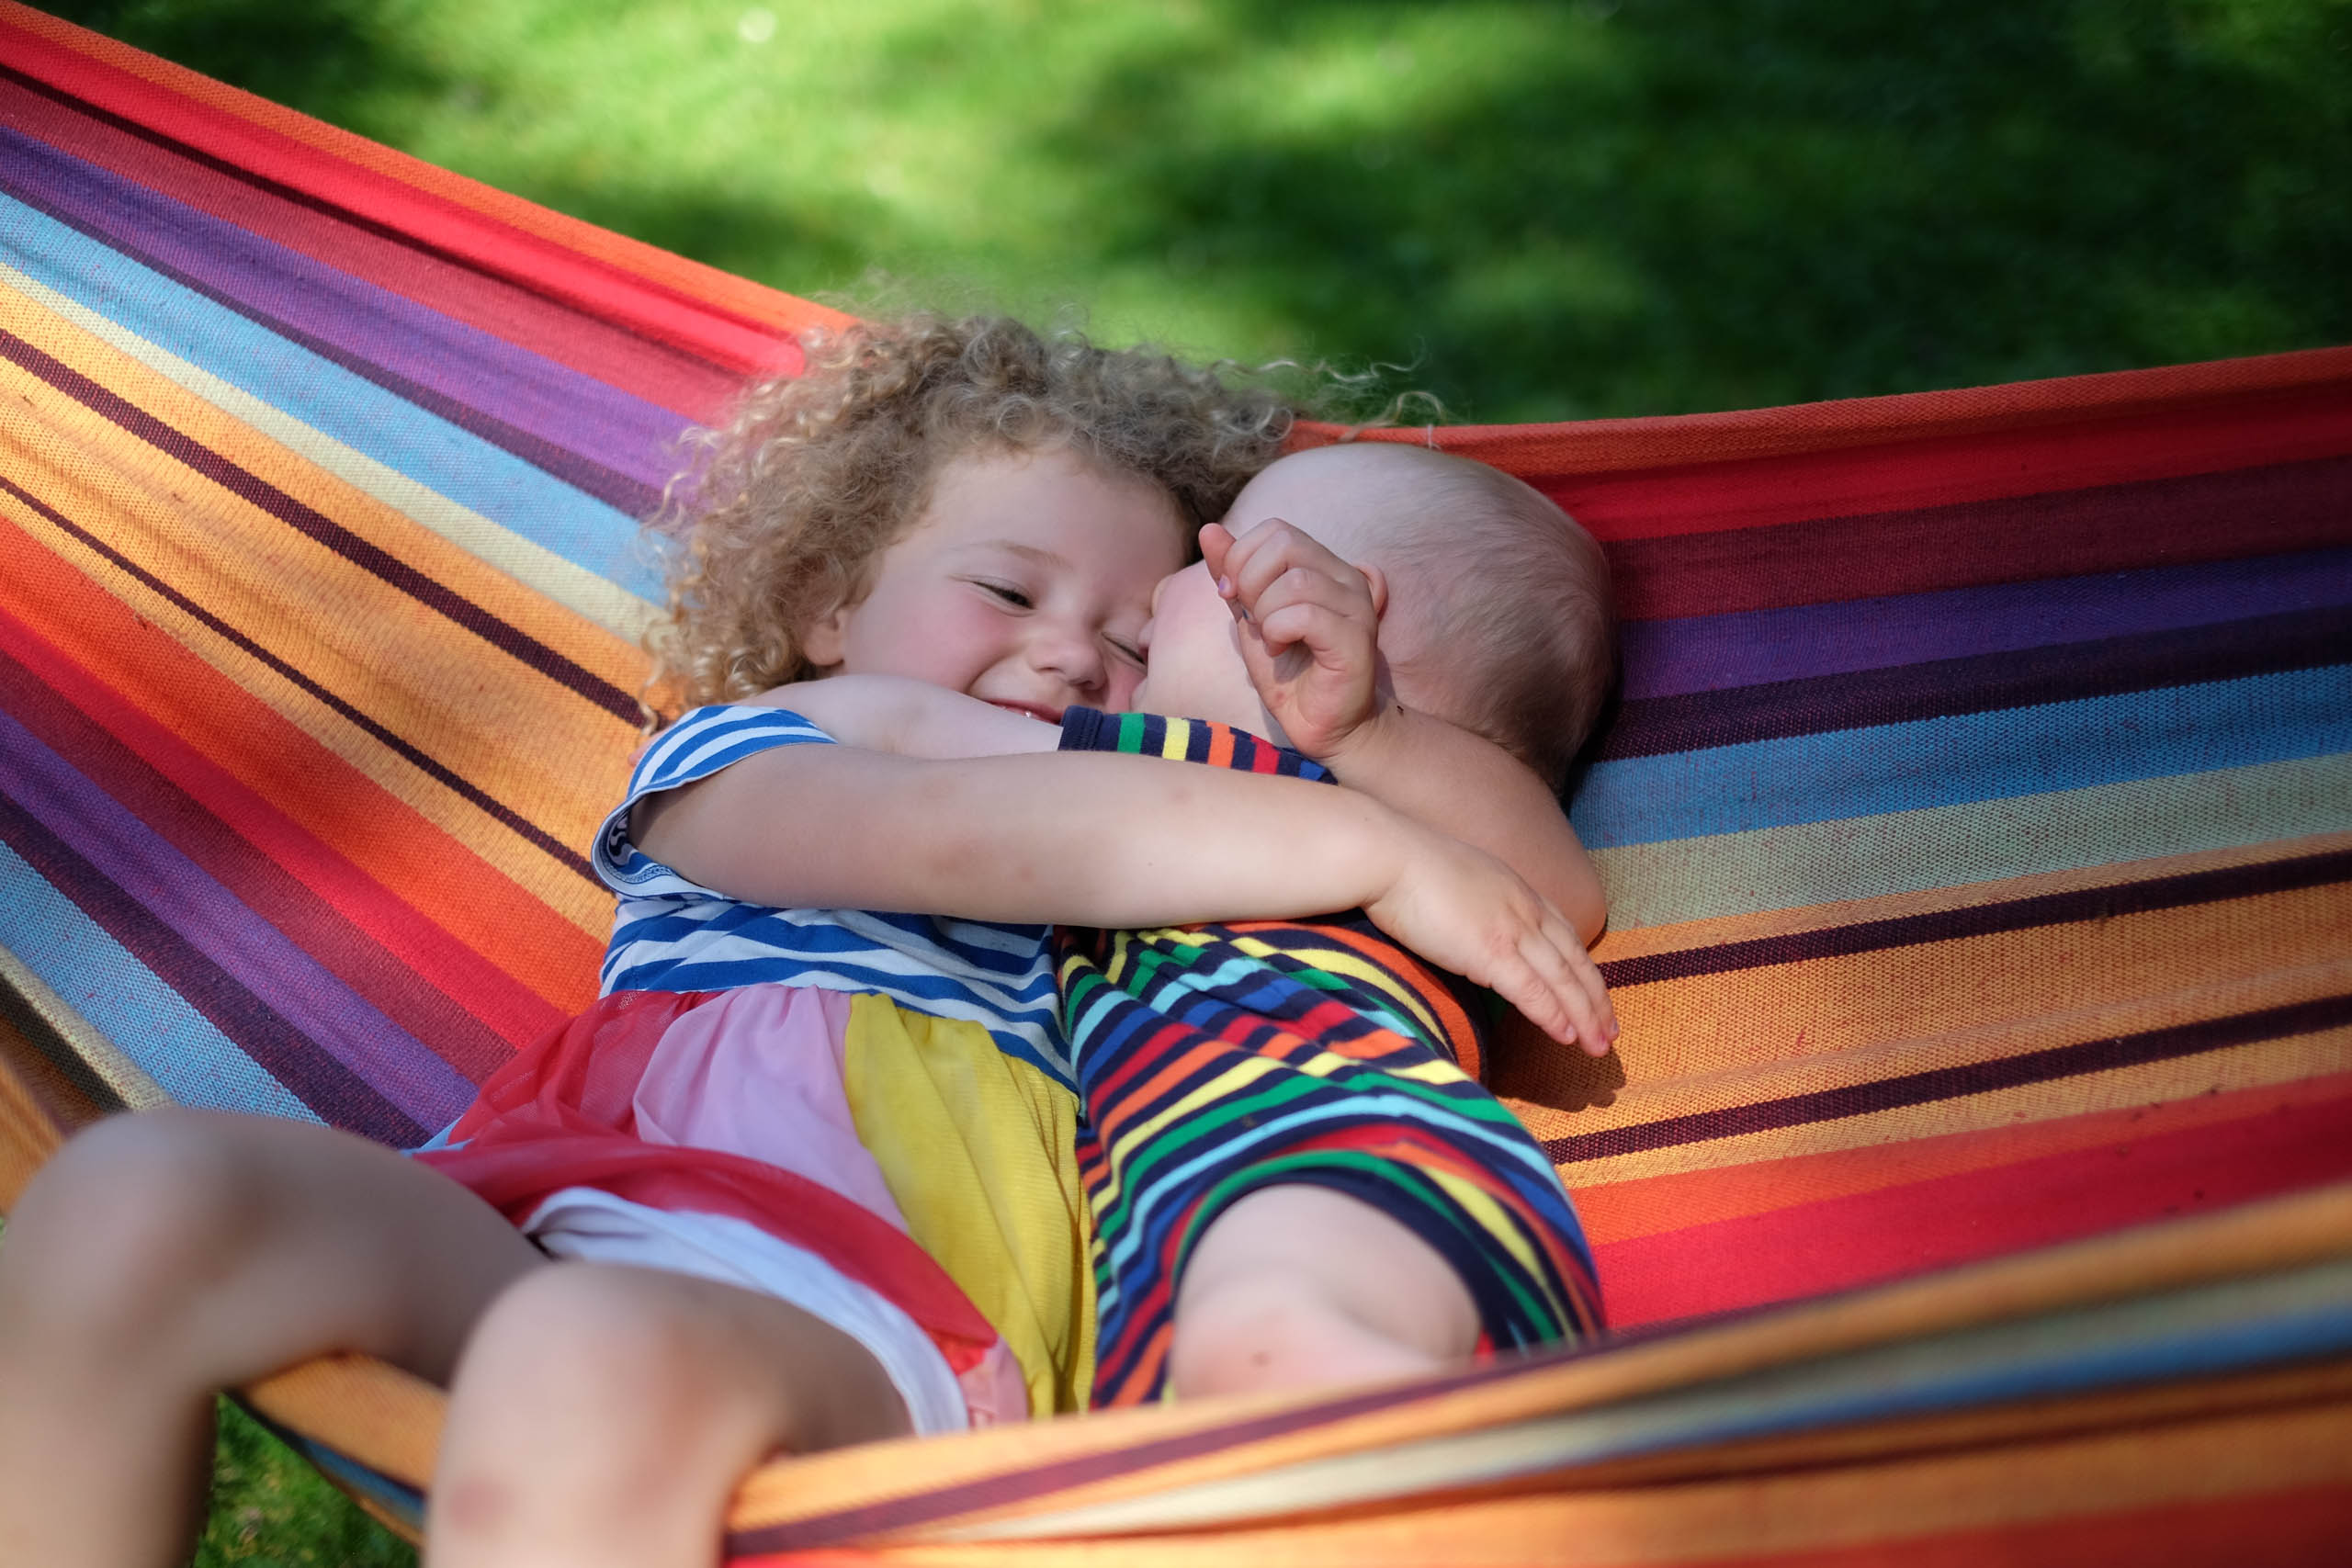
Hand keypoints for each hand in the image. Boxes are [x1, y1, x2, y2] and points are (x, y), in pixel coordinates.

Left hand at [1201, 520, 1393, 763]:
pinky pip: (1304, 614)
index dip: (1242, 557)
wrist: (1323, 727)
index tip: (1233, 596)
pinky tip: (1280, 651)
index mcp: (1325, 566)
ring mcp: (1356, 607)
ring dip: (1265, 615)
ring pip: (1293, 582)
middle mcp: (1347, 578)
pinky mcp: (1355, 639)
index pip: (1276, 529)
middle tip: (1253, 620)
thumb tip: (1209, 530)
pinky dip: (1277, 632)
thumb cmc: (1290, 674)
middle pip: (1285, 545)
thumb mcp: (1250, 617)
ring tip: (1271, 641)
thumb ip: (1234, 574)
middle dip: (1250, 582)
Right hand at [1363, 823, 1616, 1055]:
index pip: (1564, 935)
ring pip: (1562, 979)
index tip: (1596, 995)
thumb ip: (1476, 904)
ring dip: (1585, 1016)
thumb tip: (1471, 926)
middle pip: (1574, 960)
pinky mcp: (1490, 951)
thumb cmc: (1405, 866)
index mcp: (1517, 890)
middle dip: (1596, 1000)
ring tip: (1598, 1046)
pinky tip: (1566, 1036)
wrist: (1387, 856)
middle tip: (1610, 1031)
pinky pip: (1532, 991)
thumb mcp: (1457, 879)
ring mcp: (1510, 929)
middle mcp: (1524, 909)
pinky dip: (1553, 1015)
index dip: (1584, 968)